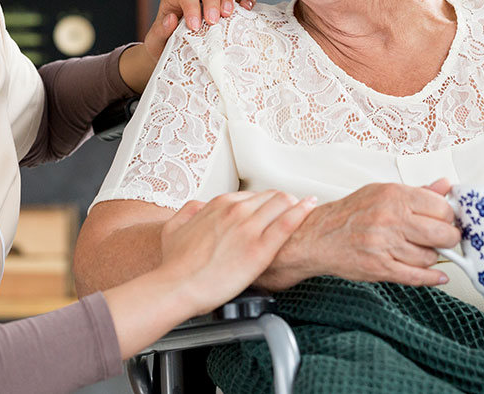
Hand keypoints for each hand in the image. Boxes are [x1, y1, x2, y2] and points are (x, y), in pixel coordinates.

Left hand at [143, 0, 255, 61]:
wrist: (176, 53)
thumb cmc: (165, 46)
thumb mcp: (156, 42)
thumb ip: (160, 31)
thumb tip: (171, 19)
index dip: (191, 6)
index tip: (194, 26)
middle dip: (211, 0)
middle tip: (213, 21)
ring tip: (229, 15)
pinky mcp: (229, 4)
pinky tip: (248, 9)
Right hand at [160, 190, 314, 314]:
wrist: (177, 288)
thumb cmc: (176, 266)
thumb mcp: (173, 228)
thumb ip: (188, 212)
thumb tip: (198, 207)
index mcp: (219, 205)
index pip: (251, 195)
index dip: (263, 202)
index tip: (270, 209)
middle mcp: (235, 211)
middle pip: (270, 196)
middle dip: (282, 202)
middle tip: (291, 209)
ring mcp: (249, 228)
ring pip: (282, 203)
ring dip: (295, 203)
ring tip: (304, 207)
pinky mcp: (260, 249)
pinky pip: (287, 223)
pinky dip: (302, 212)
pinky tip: (310, 207)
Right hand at [258, 179, 458, 289]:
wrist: (319, 235)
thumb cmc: (352, 213)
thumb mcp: (383, 192)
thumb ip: (418, 191)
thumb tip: (446, 185)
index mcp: (394, 196)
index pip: (441, 207)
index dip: (449, 216)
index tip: (446, 220)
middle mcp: (391, 218)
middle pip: (442, 233)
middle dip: (449, 239)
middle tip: (444, 238)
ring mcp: (385, 245)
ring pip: (430, 257)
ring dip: (432, 257)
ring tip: (421, 250)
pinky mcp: (380, 268)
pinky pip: (416, 276)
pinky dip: (431, 278)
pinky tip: (437, 275)